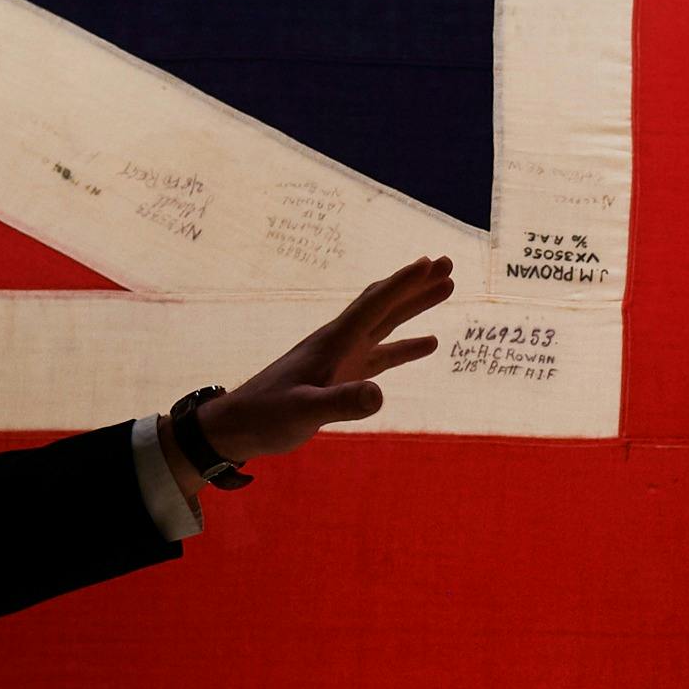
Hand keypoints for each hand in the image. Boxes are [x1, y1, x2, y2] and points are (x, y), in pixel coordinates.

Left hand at [194, 255, 455, 465]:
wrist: (240, 425)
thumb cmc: (268, 416)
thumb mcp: (304, 411)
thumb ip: (341, 402)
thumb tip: (380, 394)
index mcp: (334, 342)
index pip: (374, 305)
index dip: (403, 284)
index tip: (431, 263)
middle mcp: (341, 342)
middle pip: (384, 304)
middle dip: (416, 284)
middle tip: (448, 264)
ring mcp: (343, 358)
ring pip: (386, 323)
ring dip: (415, 306)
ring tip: (447, 288)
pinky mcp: (343, 376)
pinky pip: (382, 354)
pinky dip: (406, 346)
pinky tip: (429, 343)